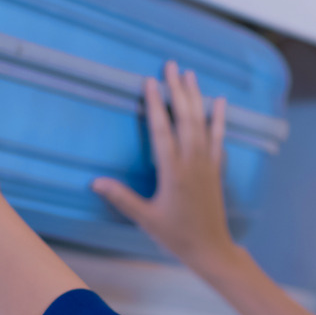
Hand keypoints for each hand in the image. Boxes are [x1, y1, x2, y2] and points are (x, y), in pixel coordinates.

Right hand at [93, 62, 238, 273]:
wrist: (211, 248)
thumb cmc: (176, 235)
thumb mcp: (145, 219)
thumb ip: (122, 198)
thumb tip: (95, 182)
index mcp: (173, 171)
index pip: (162, 130)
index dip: (155, 104)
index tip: (150, 82)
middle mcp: (192, 161)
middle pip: (185, 118)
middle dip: (177, 90)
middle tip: (171, 65)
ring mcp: (207, 163)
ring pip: (202, 123)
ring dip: (196, 97)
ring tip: (190, 74)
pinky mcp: (217, 169)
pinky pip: (219, 137)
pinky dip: (219, 118)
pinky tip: (219, 102)